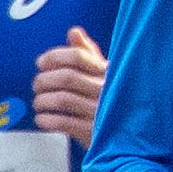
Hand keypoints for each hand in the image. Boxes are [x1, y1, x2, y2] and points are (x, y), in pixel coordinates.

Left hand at [30, 25, 106, 142]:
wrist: (136, 139)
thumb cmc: (115, 102)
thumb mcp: (107, 76)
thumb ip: (89, 54)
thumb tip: (74, 32)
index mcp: (109, 75)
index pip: (79, 57)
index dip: (54, 57)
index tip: (41, 63)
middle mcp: (107, 92)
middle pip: (66, 77)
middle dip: (43, 80)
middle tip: (37, 85)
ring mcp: (101, 113)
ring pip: (61, 99)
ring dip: (42, 101)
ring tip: (39, 103)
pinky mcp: (95, 134)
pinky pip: (62, 123)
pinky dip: (46, 120)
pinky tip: (43, 120)